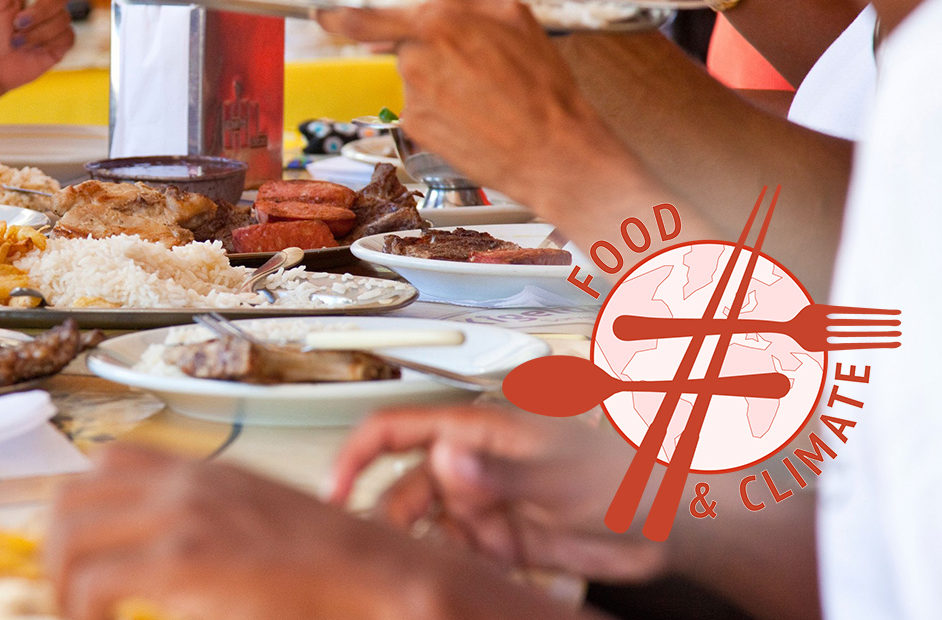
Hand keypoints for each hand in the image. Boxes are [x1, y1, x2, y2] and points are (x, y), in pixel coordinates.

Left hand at [0, 0, 74, 116]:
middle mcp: (44, 3)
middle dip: (40, 10)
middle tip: (17, 23)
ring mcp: (54, 23)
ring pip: (63, 18)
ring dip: (37, 33)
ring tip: (16, 42)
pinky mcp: (60, 43)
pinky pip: (68, 36)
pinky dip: (47, 43)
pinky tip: (31, 50)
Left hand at [47, 445, 570, 619]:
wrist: (375, 572)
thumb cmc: (326, 565)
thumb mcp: (256, 523)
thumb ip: (206, 526)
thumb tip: (162, 556)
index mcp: (200, 473)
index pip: (105, 463)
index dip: (79, 512)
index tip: (78, 555)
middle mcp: (182, 484)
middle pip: (73, 497)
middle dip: (56, 552)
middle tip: (68, 597)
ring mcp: (179, 517)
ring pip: (69, 537)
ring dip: (61, 585)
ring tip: (81, 618)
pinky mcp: (182, 560)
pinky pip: (93, 583)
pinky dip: (83, 611)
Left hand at [316, 0, 640, 205]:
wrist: (551, 149)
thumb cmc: (540, 80)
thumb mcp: (511, 17)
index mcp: (434, 24)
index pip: (363, 18)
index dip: (333, 15)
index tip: (316, 11)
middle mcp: (413, 60)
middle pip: (400, 46)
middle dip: (427, 50)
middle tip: (471, 67)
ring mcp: (411, 98)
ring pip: (415, 76)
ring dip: (440, 78)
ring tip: (486, 92)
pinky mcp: (415, 129)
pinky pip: (421, 107)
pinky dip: (443, 107)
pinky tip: (478, 114)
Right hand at [330, 404, 666, 582]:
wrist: (674, 522)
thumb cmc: (628, 474)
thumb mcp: (560, 474)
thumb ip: (499, 469)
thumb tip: (445, 455)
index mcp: (478, 430)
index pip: (395, 431)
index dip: (356, 455)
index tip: (333, 489)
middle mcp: (474, 464)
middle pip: (404, 489)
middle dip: (394, 523)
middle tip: (393, 555)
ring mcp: (486, 502)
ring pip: (429, 528)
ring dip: (430, 551)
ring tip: (453, 565)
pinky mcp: (503, 539)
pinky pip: (460, 555)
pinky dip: (458, 570)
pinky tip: (475, 577)